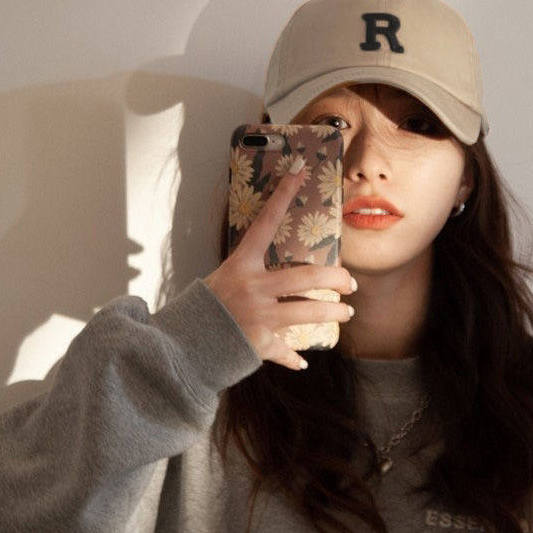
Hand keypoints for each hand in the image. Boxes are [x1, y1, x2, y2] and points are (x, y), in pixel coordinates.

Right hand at [203, 156, 355, 370]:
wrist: (181, 344)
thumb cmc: (203, 308)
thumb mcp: (223, 280)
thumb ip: (251, 275)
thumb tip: (278, 274)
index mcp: (241, 266)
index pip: (265, 223)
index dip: (282, 196)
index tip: (299, 172)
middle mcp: (253, 288)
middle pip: (308, 277)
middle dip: (336, 279)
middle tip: (350, 282)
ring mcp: (259, 316)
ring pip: (309, 312)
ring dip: (334, 313)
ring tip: (347, 312)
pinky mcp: (260, 343)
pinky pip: (285, 350)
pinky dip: (294, 357)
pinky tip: (303, 360)